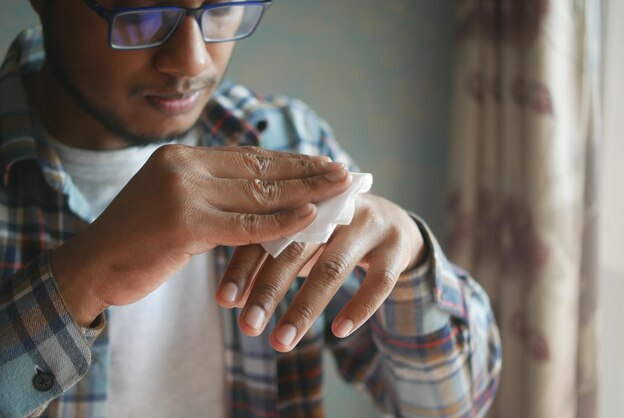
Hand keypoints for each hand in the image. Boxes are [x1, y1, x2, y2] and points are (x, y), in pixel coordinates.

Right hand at [52, 146, 351, 325]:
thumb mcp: (175, 206)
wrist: (90, 267)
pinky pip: (245, 225)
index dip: (289, 160)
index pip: (248, 156)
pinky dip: (281, 222)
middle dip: (307, 170)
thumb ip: (211, 194)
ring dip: (305, 191)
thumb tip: (259, 195)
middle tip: (343, 170)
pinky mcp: (184, 223)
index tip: (321, 162)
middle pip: (260, 169)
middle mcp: (183, 166)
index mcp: (181, 157)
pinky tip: (311, 216)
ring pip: (259, 193)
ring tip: (339, 188)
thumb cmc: (136, 241)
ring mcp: (183, 192)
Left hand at [216, 193, 424, 351]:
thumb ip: (270, 261)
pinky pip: (378, 281)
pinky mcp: (395, 246)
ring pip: (332, 268)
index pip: (267, 234)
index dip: (244, 267)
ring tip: (281, 342)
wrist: (395, 223)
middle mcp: (335, 209)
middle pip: (296, 250)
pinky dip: (359, 307)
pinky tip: (339, 331)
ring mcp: (368, 224)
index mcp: (303, 202)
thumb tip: (232, 300)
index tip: (224, 301)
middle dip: (268, 291)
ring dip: (304, 308)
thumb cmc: (333, 236)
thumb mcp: (303, 242)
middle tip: (248, 327)